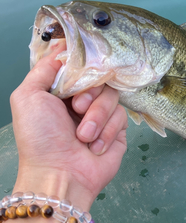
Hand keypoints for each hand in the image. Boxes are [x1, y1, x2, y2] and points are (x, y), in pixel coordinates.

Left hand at [10, 50, 127, 210]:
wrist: (59, 174)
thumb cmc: (40, 138)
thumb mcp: (28, 96)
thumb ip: (43, 69)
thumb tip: (62, 48)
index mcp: (60, 92)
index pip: (79, 67)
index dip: (80, 69)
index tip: (76, 77)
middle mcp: (81, 102)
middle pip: (99, 78)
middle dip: (88, 94)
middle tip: (76, 109)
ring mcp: (100, 117)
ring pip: (111, 97)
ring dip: (96, 117)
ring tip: (83, 136)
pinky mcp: (117, 132)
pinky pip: (121, 117)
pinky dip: (106, 132)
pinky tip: (93, 147)